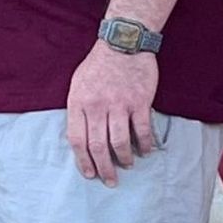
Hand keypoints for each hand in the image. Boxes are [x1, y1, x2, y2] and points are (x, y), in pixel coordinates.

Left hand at [65, 42, 158, 185]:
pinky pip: (142, 130)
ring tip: (127, 165)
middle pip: (98, 146)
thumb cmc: (98, 65)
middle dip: (104, 168)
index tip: (89, 174)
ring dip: (124, 159)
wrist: (122, 42)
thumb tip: (80, 138)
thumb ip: (78, 109)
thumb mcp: (78, 84)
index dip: (83, 161)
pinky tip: (145, 150)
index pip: (77, 139)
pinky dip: (144, 144)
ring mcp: (119, 104)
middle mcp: (97, 105)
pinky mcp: (140, 101)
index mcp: (79, 102)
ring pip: (119, 142)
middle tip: (110, 180)